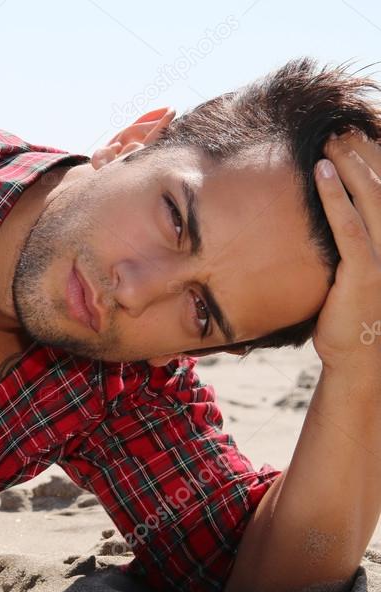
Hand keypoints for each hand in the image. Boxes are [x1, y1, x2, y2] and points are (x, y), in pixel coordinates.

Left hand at [311, 128, 380, 374]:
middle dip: (364, 154)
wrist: (361, 359)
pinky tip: (320, 173)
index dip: (375, 162)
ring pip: (370, 200)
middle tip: (339, 128)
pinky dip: (335, 196)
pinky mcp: (366, 273)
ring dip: (349, 165)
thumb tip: (323, 219)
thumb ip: (347, 243)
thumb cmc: (351, 315)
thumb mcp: (352, 272)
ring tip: (329, 140)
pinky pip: (349, 227)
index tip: (355, 136)